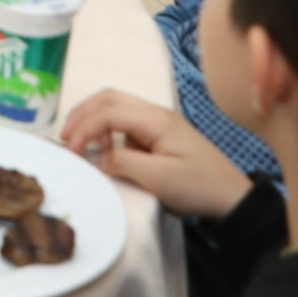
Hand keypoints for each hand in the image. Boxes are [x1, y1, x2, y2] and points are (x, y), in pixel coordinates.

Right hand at [55, 87, 255, 218]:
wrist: (231, 198)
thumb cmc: (198, 186)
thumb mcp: (159, 178)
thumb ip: (123, 163)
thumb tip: (100, 157)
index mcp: (155, 119)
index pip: (108, 112)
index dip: (83, 129)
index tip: (71, 153)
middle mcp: (155, 114)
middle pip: (109, 99)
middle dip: (83, 114)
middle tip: (65, 138)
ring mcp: (158, 124)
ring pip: (116, 108)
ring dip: (95, 122)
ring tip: (84, 147)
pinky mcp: (160, 137)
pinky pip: (126, 125)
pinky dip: (107, 132)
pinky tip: (104, 151)